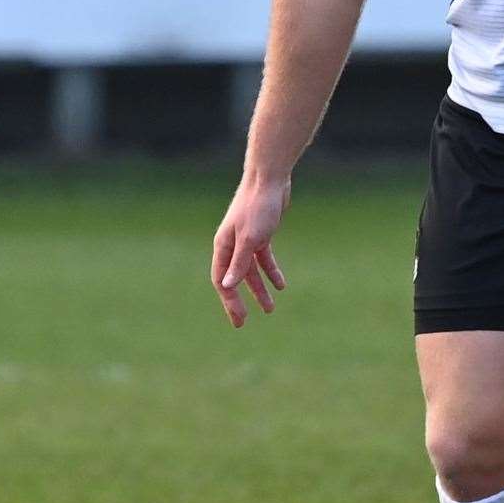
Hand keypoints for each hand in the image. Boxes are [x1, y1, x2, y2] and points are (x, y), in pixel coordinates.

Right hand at [211, 175, 290, 327]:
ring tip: (270, 309)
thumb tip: (227, 287)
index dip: (229, 301)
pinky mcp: (262, 234)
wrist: (270, 180)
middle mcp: (232, 245)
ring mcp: (247, 240)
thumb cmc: (258, 207)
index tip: (240, 319)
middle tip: (243, 323)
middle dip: (239, 301)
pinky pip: (264, 259)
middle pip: (234, 279)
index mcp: (223, 246)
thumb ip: (239, 263)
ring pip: (251, 271)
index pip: (222, 280)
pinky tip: (281, 285)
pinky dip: (272, 272)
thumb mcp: (250, 238)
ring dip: (259, 289)